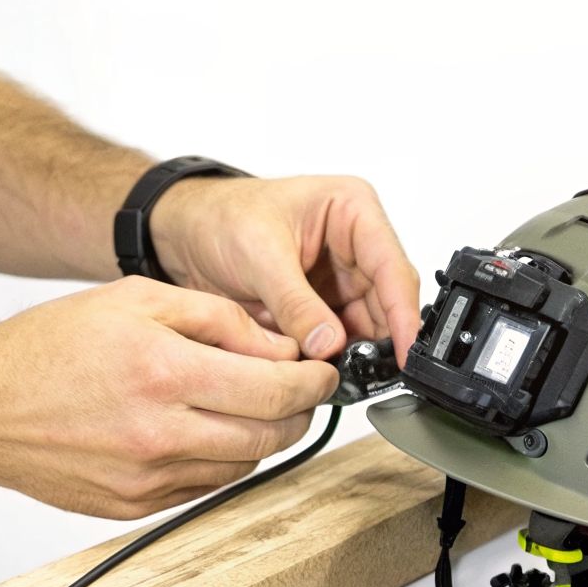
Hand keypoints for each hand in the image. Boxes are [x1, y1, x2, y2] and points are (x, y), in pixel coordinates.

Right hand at [0, 277, 339, 518]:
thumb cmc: (45, 348)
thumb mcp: (135, 300)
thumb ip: (215, 318)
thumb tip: (276, 345)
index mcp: (164, 372)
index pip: (276, 391)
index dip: (313, 382)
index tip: (321, 372)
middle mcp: (160, 433)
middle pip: (270, 435)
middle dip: (297, 411)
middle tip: (297, 389)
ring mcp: (147, 478)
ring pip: (242, 465)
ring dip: (259, 436)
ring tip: (241, 404)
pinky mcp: (133, 506)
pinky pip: (203, 487)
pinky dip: (217, 460)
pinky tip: (196, 430)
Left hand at [150, 175, 422, 364]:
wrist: (182, 233)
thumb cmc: (219, 216)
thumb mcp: (259, 255)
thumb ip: (296, 302)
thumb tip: (329, 344)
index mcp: (352, 211)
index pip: (392, 267)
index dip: (403, 314)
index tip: (405, 353)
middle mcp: (354, 245)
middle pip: (385, 303)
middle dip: (376, 342)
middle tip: (362, 376)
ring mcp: (338, 279)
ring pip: (364, 328)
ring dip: (350, 355)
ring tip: (329, 374)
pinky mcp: (320, 308)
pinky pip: (336, 341)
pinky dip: (328, 360)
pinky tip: (315, 371)